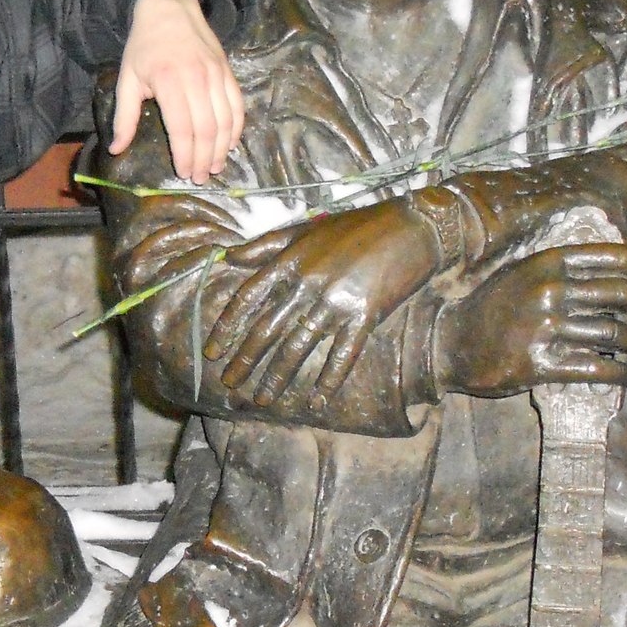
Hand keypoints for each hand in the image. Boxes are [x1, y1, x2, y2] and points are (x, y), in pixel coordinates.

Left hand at [110, 0, 242, 184]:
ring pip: (226, 121)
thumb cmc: (144, 46)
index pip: (183, 129)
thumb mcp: (127, 79)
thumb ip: (124, 117)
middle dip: (204, 158)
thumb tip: (116, 150)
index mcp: (169, 82)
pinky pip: (237, 105)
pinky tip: (229, 144)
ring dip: (222, 148)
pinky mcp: (228, 72)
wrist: (169, 8)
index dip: (185, 155)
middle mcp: (197, 79)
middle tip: (200, 177)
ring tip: (216, 167)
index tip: (183, 173)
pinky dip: (236, 128)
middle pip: (207, 129)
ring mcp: (216, 75)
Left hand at [203, 202, 438, 399]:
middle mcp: (308, 282)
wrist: (412, 227)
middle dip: (246, 359)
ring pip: (299, 346)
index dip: (228, 327)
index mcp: (291, 260)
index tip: (214, 351)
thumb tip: (228, 256)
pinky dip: (329, 379)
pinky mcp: (366, 315)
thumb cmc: (358, 227)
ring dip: (278, 376)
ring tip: (263, 398)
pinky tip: (316, 399)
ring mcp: (337, 300)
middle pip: (268, 328)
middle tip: (230, 383)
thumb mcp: (307, 228)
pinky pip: (343, 354)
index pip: (249, 297)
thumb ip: (267, 244)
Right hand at [437, 244, 626, 397]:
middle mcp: (549, 290)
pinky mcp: (541, 363)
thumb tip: (619, 275)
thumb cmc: (492, 307)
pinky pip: (596, 368)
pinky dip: (621, 374)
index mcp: (549, 262)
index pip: (617, 258)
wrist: (450, 343)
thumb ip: (563, 269)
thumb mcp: (523, 273)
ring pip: (614, 333)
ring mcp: (545, 327)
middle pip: (622, 296)